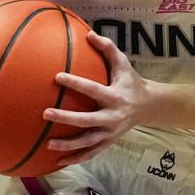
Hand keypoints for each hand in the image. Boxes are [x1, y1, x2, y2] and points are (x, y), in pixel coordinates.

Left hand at [43, 32, 149, 161]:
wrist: (149, 106)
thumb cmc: (131, 82)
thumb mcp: (123, 63)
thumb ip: (107, 49)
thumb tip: (88, 33)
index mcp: (115, 96)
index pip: (93, 89)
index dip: (76, 83)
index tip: (57, 76)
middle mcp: (112, 116)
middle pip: (86, 120)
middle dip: (66, 118)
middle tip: (45, 114)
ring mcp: (110, 132)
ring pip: (87, 141)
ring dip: (68, 145)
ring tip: (48, 144)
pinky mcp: (109, 142)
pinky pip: (91, 153)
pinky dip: (76, 158)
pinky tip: (58, 162)